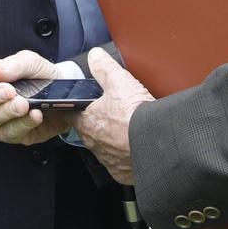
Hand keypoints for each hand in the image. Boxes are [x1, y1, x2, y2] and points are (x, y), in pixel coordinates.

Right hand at [0, 50, 74, 145]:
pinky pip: (12, 132)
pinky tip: (35, 115)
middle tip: (9, 91)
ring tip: (25, 104)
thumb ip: (13, 64)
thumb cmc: (43, 78)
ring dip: (9, 111)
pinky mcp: (13, 134)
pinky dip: (24, 123)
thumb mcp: (32, 63)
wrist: (65, 97)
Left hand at [78, 47, 154, 185]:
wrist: (158, 145)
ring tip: (127, 129)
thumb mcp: (119, 81)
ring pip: (105, 147)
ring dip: (113, 140)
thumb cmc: (136, 117)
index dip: (73, 106)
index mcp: (87, 121)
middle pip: (89, 130)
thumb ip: (104, 67)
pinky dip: (126, 156)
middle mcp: (93, 143)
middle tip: (112, 114)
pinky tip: (136, 146)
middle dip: (97, 123)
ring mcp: (108, 159)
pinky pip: (121, 163)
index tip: (76, 103)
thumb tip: (95, 56)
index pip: (69, 112)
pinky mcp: (123, 172)